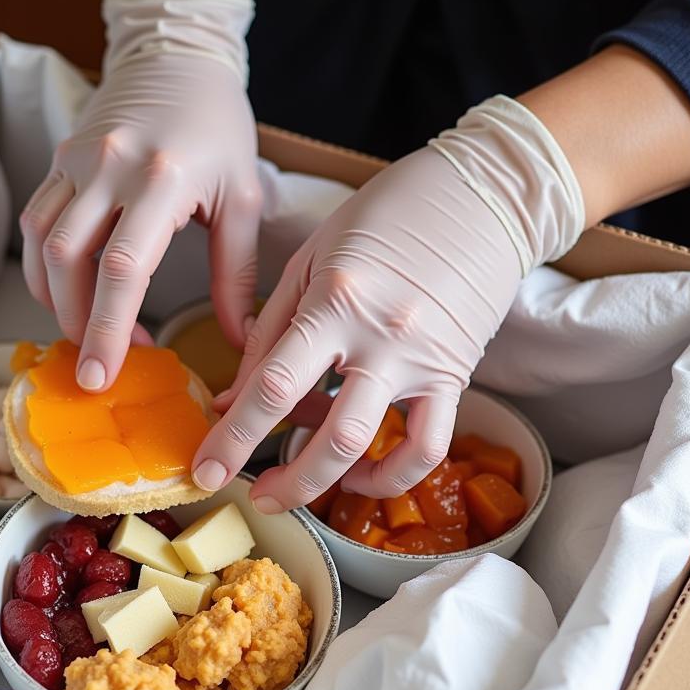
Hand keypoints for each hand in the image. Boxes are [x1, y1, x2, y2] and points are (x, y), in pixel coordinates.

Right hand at [19, 0, 260, 392]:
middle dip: (76, 324)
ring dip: (54, 300)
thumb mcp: (241, 198)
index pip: (124, 268)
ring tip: (82, 333)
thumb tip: (239, 340)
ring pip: (42, 244)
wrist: (176, 57)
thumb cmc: (217, 128)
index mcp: (161, 178)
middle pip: (71, 262)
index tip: (101, 374)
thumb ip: (237, 274)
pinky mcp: (59, 159)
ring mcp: (76, 161)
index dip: (108, 328)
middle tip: (95, 368)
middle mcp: (109, 167)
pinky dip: (43, 267)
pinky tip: (64, 293)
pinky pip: (35, 221)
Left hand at [191, 96, 584, 510]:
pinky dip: (392, 474)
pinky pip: (428, 446)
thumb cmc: (385, 217)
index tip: (205, 469)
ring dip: (327, 483)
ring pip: (374, 446)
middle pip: (324, 433)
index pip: (272, 385)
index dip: (233, 436)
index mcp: (333, 302)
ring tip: (298, 488)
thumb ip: (267, 332)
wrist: (483, 192)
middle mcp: (378, 337)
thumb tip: (230, 400)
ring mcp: (420, 361)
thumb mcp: (309, 260)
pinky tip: (359, 472)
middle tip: (254, 497)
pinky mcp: (455, 376)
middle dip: (282, 480)